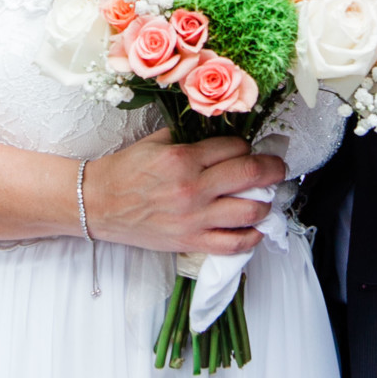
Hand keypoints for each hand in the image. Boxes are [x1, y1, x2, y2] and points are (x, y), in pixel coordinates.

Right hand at [84, 131, 284, 255]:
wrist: (98, 204)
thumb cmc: (125, 171)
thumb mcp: (155, 142)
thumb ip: (188, 137)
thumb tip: (221, 134)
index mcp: (183, 159)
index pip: (235, 147)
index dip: (247, 146)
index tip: (247, 149)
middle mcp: (193, 188)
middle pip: (250, 174)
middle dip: (272, 168)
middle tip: (278, 168)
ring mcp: (194, 218)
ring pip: (249, 210)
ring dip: (265, 203)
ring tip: (265, 199)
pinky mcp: (191, 241)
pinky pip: (233, 244)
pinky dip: (251, 237)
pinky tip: (255, 229)